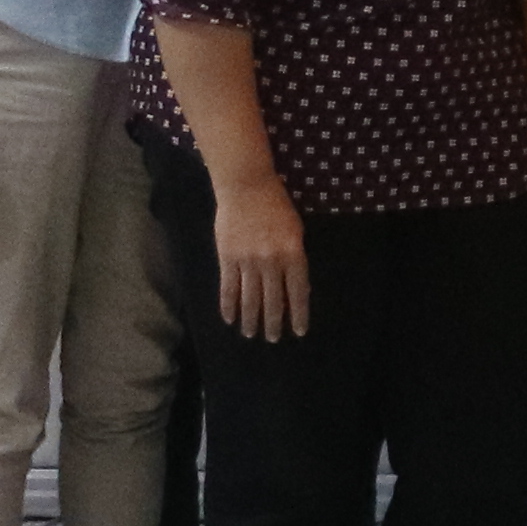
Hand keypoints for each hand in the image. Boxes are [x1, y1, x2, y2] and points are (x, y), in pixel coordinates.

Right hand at [204, 174, 312, 340]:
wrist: (246, 187)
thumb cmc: (276, 205)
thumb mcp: (295, 230)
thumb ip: (296, 258)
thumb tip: (298, 289)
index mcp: (293, 253)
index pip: (298, 292)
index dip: (298, 314)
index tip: (298, 331)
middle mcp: (271, 261)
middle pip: (273, 300)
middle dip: (274, 323)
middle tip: (272, 339)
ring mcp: (248, 261)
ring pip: (249, 298)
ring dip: (250, 319)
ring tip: (251, 334)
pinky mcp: (227, 258)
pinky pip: (228, 288)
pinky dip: (228, 306)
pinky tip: (229, 318)